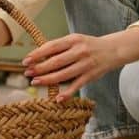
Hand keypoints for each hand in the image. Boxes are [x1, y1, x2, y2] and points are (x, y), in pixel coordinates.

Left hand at [22, 27, 138, 101]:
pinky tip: (57, 99)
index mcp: (73, 40)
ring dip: (48, 80)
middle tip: (27, 73)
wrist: (113, 49)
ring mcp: (86, 64)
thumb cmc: (88, 45)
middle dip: (40, 68)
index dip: (37, 54)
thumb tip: (37, 56)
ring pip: (64, 74)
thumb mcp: (75, 40)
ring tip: (35, 82)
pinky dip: (67, 93)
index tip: (26, 60)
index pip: (52, 46)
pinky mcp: (91, 76)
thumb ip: (59, 46)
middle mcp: (79, 51)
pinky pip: (77, 85)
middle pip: (56, 61)